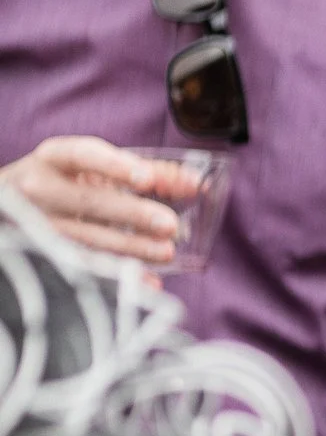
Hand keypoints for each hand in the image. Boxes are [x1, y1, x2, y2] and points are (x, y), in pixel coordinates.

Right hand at [0, 136, 194, 264]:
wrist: (10, 204)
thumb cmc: (66, 181)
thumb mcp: (94, 168)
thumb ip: (146, 171)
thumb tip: (196, 183)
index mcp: (55, 158)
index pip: (82, 155)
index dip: (114, 166)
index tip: (145, 179)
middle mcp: (40, 187)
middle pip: (87, 201)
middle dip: (131, 213)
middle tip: (170, 224)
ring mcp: (38, 222)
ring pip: (86, 237)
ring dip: (130, 247)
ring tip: (166, 252)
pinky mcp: (44, 252)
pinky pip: (84, 264)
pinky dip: (117, 275)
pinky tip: (147, 281)